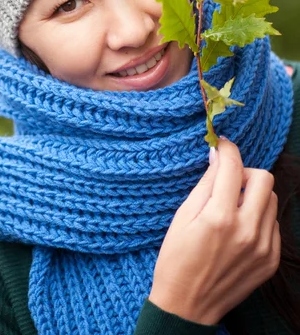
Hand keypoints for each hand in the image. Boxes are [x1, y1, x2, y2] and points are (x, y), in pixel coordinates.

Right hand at [149, 138, 279, 324]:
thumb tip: (218, 157)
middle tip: (228, 182)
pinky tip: (239, 229)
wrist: (187, 306)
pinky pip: (273, 224)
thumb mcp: (183, 216)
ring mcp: (263, 247)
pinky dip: (258, 218)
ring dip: (253, 195)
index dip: (227, 149)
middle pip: (263, 178)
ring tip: (232, 208)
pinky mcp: (270, 260)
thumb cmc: (176, 259)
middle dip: (245, 172)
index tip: (222, 145)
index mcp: (219, 217)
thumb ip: (206, 184)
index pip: (233, 167)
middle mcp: (247, 230)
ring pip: (271, 200)